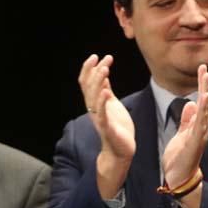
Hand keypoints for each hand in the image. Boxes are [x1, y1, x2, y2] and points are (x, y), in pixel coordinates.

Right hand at [80, 55, 135, 197]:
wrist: (121, 152)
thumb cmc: (118, 129)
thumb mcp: (113, 106)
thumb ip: (106, 92)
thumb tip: (103, 76)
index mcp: (95, 104)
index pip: (87, 83)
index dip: (89, 69)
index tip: (96, 56)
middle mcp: (94, 109)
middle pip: (89, 87)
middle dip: (94, 71)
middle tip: (103, 58)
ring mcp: (99, 118)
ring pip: (93, 98)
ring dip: (98, 82)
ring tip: (105, 69)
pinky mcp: (107, 128)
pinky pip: (102, 114)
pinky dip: (103, 102)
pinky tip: (107, 92)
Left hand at [161, 64, 207, 186]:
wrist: (178, 178)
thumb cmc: (180, 158)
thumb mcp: (182, 134)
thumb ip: (187, 120)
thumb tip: (189, 103)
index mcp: (197, 125)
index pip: (200, 102)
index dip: (201, 86)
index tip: (202, 70)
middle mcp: (202, 129)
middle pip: (204, 104)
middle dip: (204, 86)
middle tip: (204, 68)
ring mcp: (200, 136)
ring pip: (204, 113)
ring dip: (205, 98)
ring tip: (205, 82)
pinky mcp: (195, 143)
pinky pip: (199, 126)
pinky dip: (202, 114)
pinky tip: (202, 103)